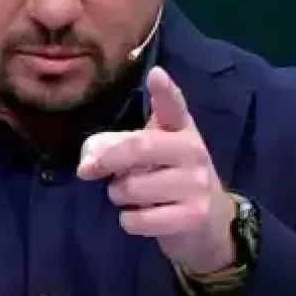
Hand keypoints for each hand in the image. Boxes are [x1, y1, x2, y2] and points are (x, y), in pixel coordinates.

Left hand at [76, 67, 236, 273]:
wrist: (208, 221)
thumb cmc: (167, 176)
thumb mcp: (150, 152)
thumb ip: (116, 146)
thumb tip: (87, 164)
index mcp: (180, 128)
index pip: (174, 106)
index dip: (164, 91)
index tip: (155, 75)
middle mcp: (193, 151)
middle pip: (138, 148)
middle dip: (106, 160)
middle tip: (88, 170)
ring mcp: (197, 184)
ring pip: (131, 187)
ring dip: (118, 195)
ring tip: (133, 194)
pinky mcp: (193, 216)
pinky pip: (138, 219)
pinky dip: (130, 221)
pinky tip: (144, 216)